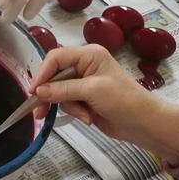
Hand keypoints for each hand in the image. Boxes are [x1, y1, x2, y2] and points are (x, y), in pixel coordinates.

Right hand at [30, 45, 178, 165]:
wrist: (146, 124)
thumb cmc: (124, 101)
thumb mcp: (93, 91)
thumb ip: (63, 89)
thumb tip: (38, 91)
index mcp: (89, 55)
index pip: (56, 57)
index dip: (42, 73)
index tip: (33, 91)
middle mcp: (85, 65)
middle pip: (55, 75)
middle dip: (51, 93)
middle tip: (39, 110)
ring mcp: (84, 83)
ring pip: (59, 91)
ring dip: (68, 106)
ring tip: (84, 116)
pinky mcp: (85, 98)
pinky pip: (67, 103)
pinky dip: (74, 111)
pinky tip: (88, 118)